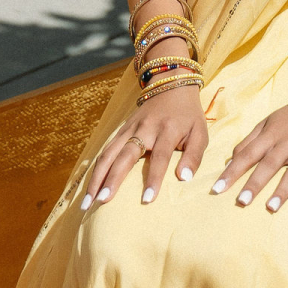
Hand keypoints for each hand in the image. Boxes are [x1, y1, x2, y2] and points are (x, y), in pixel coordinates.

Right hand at [83, 83, 208, 207]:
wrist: (171, 86)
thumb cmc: (189, 116)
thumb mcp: (200, 133)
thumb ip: (194, 156)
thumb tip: (184, 179)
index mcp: (167, 130)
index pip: (160, 157)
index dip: (153, 179)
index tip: (147, 200)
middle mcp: (144, 129)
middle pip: (125, 155)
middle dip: (112, 179)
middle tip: (102, 202)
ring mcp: (129, 129)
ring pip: (108, 153)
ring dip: (96, 178)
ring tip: (87, 202)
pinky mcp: (121, 130)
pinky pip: (105, 150)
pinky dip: (96, 169)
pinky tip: (89, 187)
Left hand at [211, 104, 287, 225]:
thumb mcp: (268, 121)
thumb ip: (250, 140)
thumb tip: (231, 159)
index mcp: (272, 135)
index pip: (248, 154)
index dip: (232, 171)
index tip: (217, 189)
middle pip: (269, 164)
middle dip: (255, 183)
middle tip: (242, 201)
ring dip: (283, 191)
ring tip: (271, 208)